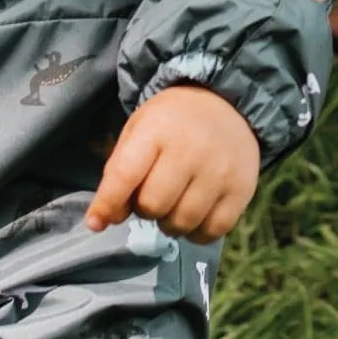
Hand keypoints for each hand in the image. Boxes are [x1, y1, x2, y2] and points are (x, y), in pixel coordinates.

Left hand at [83, 85, 261, 244]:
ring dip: (169, 224)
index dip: (106, 204)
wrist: (228, 105)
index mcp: (157, 129)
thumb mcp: (139, 129)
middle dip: (145, 209)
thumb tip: (108, 219)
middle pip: (154, 205)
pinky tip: (194, 216)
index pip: (125, 175)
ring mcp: (220, 172)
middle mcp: (190, 150)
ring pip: (182, 223)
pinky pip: (212, 232)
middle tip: (152, 196)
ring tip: (173, 205)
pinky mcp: (242, 190)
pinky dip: (197, 233)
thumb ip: (120, 171)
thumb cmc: (173, 121)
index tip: (95, 223)